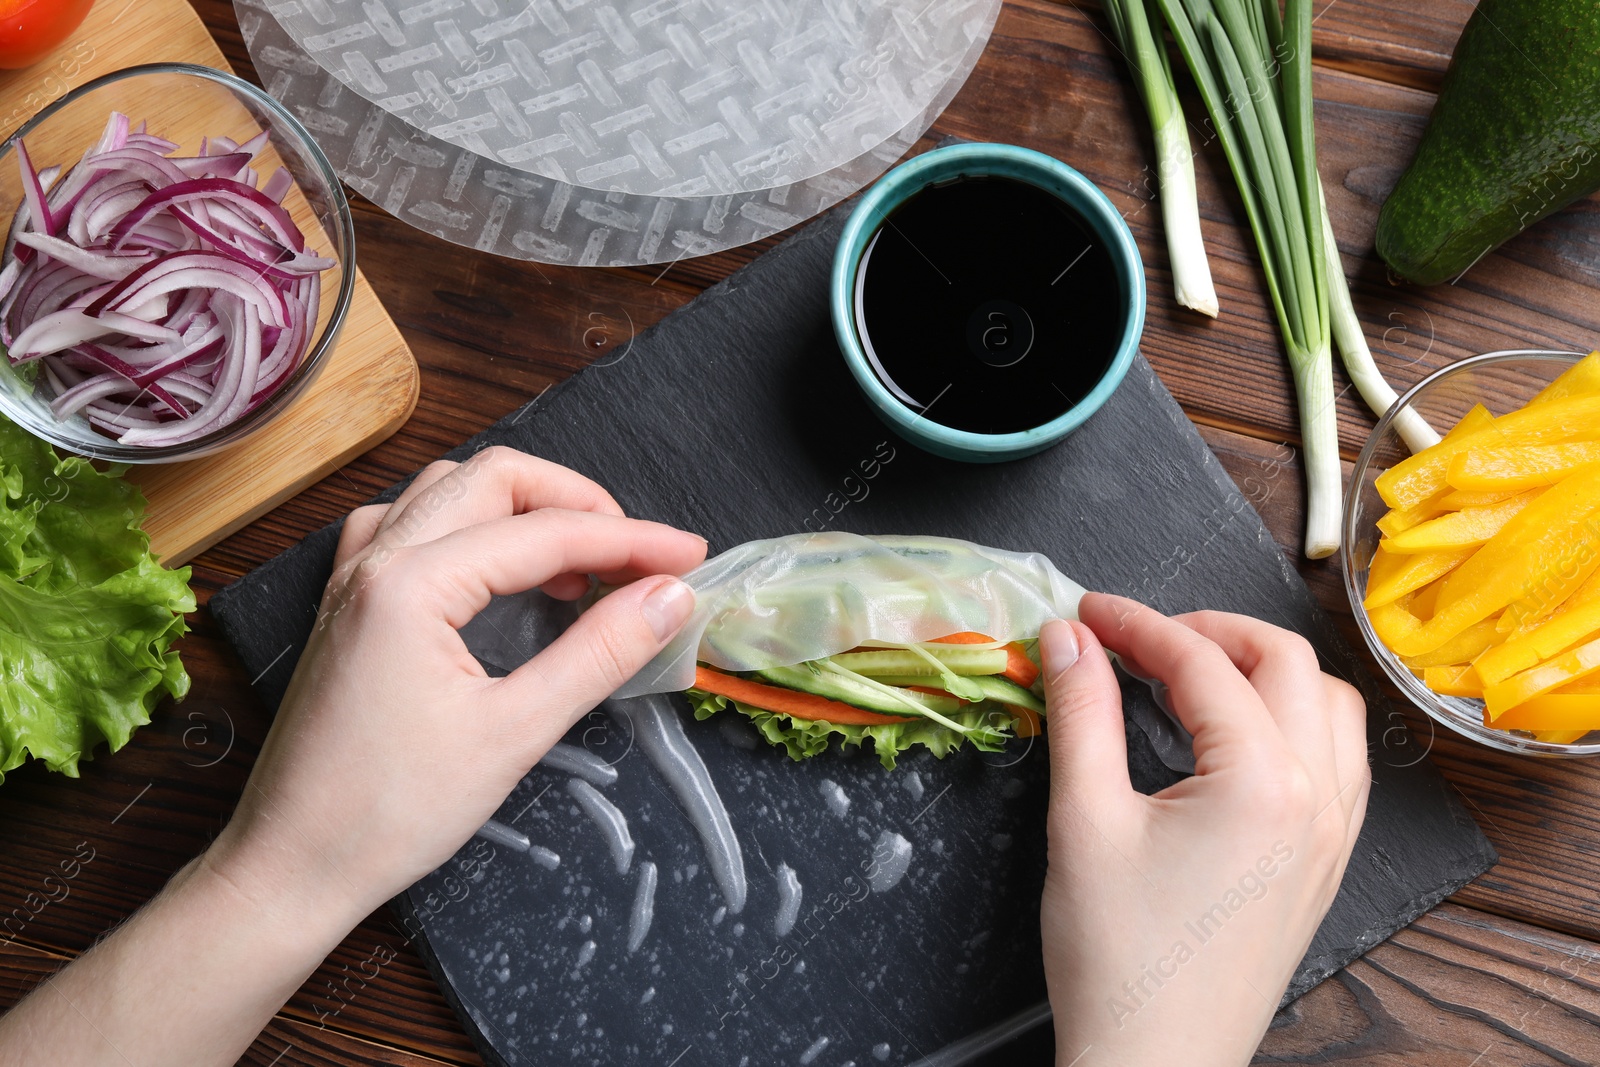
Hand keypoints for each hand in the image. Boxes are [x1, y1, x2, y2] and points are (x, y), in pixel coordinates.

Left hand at [205, 446, 708, 923]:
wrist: (290, 868)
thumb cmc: (389, 814)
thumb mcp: (514, 733)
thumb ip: (599, 653)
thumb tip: (670, 598)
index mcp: (412, 583)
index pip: (547, 533)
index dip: (632, 540)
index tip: (691, 558)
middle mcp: (376, 561)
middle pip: (496, 480)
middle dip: (579, 505)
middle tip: (638, 555)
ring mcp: (352, 579)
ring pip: (449, 492)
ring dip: (522, 510)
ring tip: (577, 565)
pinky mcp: (345, 606)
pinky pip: (407, 526)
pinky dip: (466, 529)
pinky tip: (491, 570)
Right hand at [1037, 593, 1369, 1065]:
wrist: (1153, 1063)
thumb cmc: (1118, 959)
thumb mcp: (1084, 819)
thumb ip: (1081, 712)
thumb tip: (1070, 638)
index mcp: (1263, 782)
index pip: (1202, 662)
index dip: (1136, 624)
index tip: (1086, 614)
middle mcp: (1318, 799)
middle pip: (1286, 662)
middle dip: (1209, 631)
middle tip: (1136, 637)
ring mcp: (1332, 835)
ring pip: (1329, 705)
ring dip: (1264, 670)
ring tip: (1192, 673)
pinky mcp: (1324, 864)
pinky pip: (1340, 762)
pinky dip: (1296, 721)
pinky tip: (1240, 734)